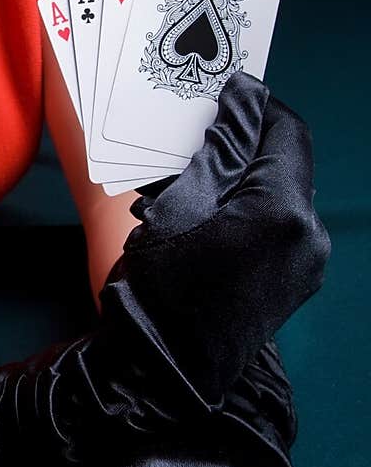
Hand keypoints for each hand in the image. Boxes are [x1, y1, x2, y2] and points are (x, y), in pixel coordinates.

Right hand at [100, 71, 330, 402]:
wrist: (159, 372)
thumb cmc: (158, 287)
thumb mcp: (178, 203)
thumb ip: (219, 147)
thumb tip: (242, 99)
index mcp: (283, 210)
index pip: (285, 129)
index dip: (253, 105)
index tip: (219, 93)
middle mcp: (309, 235)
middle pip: (286, 162)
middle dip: (245, 141)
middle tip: (198, 133)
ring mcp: (306, 264)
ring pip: (282, 194)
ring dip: (245, 175)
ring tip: (196, 175)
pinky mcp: (294, 283)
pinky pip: (278, 226)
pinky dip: (249, 208)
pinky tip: (209, 214)